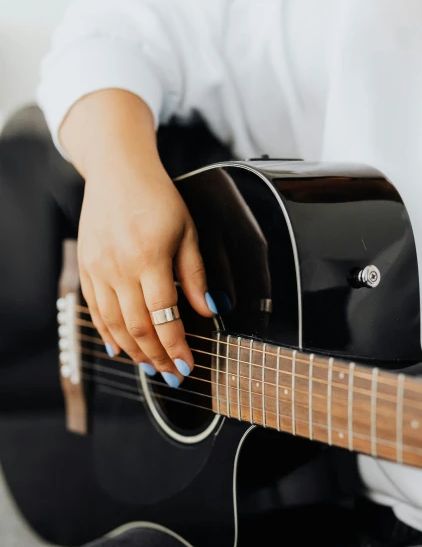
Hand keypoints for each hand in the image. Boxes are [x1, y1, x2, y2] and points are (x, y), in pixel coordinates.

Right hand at [78, 161, 215, 385]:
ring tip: (152, 368)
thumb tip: (210, 310)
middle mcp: (119, 266)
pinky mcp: (86, 268)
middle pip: (138, 327)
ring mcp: (98, 269)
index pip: (165, 315)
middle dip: (157, 358)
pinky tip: (121, 351)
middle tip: (172, 375)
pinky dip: (108, 335)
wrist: (117, 171)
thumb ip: (196, 274)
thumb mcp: (187, 231)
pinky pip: (95, 311)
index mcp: (149, 256)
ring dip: (134, 353)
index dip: (176, 346)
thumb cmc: (157, 198)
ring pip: (114, 325)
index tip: (188, 365)